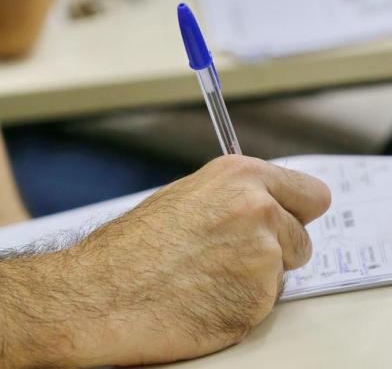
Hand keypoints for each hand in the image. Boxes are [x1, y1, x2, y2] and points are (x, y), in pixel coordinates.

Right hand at [1, 155, 329, 367]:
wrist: (101, 292)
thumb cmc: (134, 245)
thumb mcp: (190, 198)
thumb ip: (237, 199)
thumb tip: (270, 205)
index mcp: (241, 176)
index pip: (312, 194)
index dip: (298, 212)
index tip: (291, 220)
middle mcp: (260, 210)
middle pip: (302, 238)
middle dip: (279, 248)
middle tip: (236, 256)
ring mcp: (262, 256)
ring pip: (282, 273)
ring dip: (256, 278)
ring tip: (208, 278)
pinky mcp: (256, 301)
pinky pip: (263, 303)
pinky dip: (241, 303)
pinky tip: (204, 299)